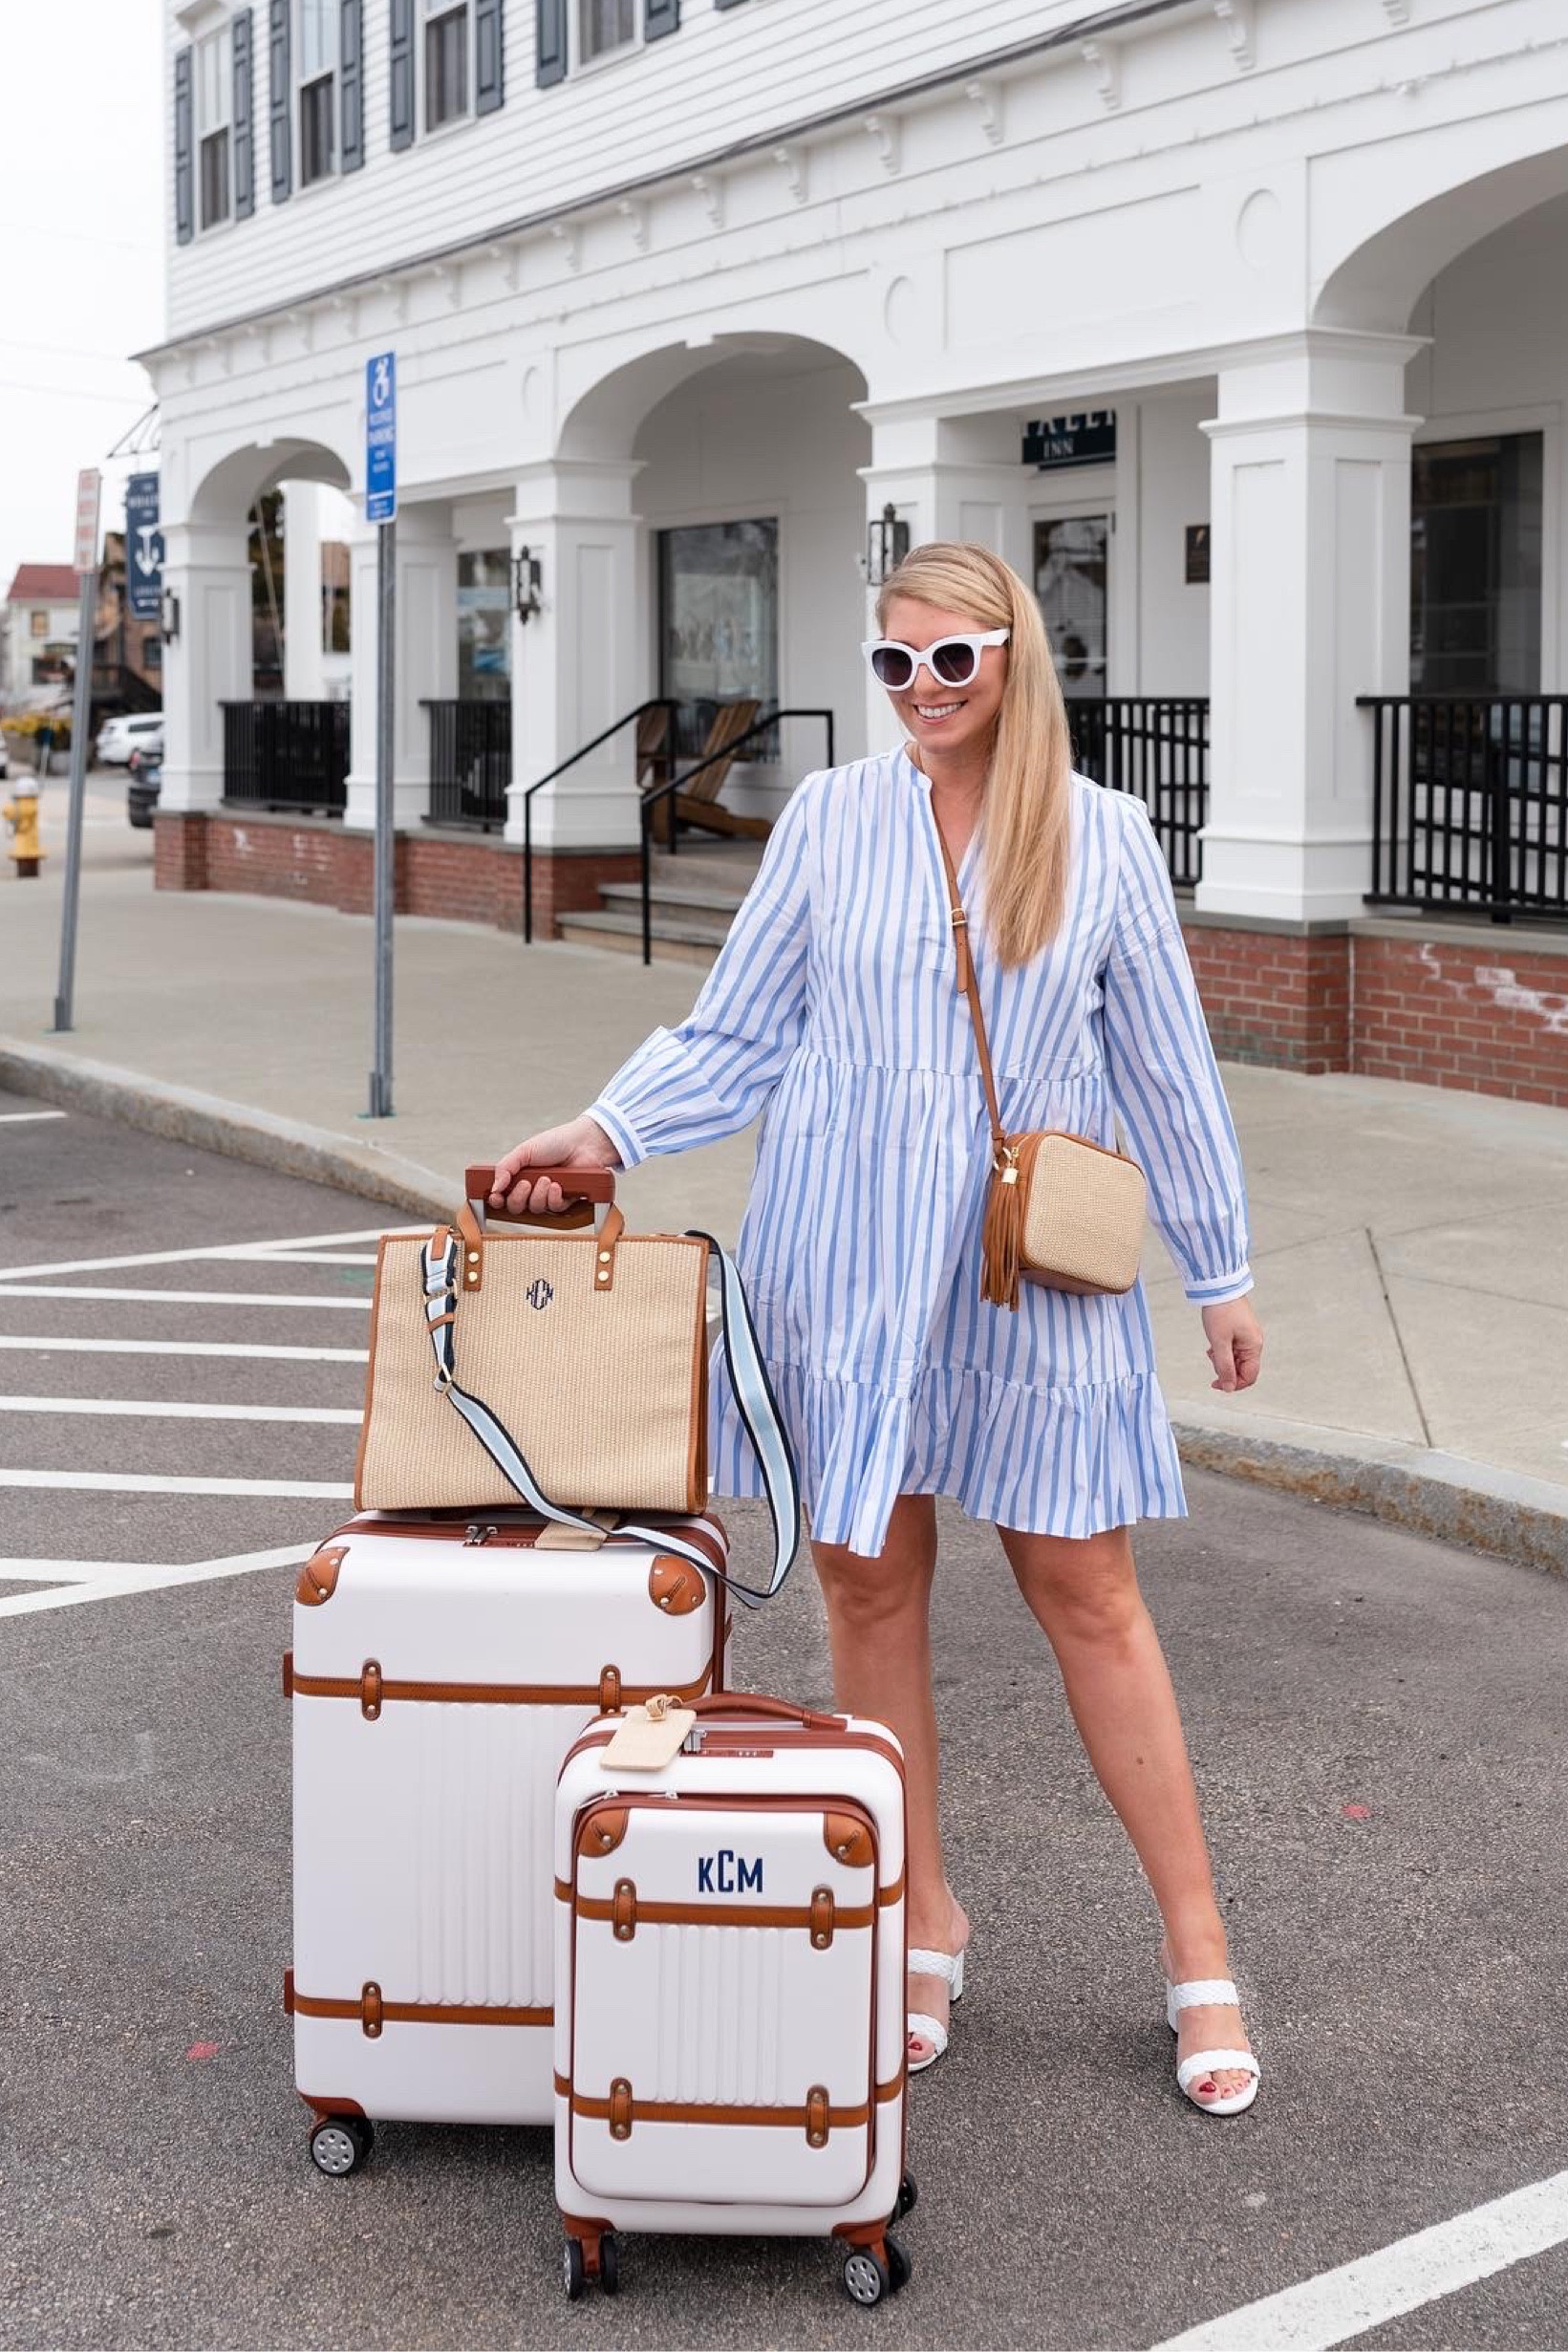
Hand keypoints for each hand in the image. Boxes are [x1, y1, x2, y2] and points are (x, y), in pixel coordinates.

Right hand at [489, 1115, 620, 1218]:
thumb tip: (494, 1188)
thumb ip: (505, 1167)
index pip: (502, 1196)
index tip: (496, 1196)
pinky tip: (558, 1185)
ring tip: (547, 1179)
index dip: (497, 1200)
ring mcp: (547, 1196)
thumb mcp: (524, 1150)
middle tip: (526, 1183)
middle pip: (516, 1207)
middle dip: (518, 1198)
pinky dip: (554, 1198)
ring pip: (535, 1209)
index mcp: (519, 1176)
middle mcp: (531, 1189)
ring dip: (539, 1195)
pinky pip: (554, 1209)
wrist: (584, 1143)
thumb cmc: (555, 1143)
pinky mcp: (565, 1201)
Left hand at [1202, 1297, 1262, 1393]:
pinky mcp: (1240, 1330)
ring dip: (1223, 1359)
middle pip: (1242, 1369)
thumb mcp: (1220, 1343)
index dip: (1233, 1384)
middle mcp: (1254, 1343)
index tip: (1216, 1383)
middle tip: (1212, 1359)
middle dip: (1226, 1369)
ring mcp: (1248, 1336)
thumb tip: (1228, 1387)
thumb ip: (1224, 1366)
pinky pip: (1233, 1348)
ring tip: (1212, 1350)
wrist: (1219, 1287)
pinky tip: (1213, 1345)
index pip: (1249, 1377)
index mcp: (1253, 1347)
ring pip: (1236, 1359)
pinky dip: (1223, 1350)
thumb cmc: (1221, 1312)